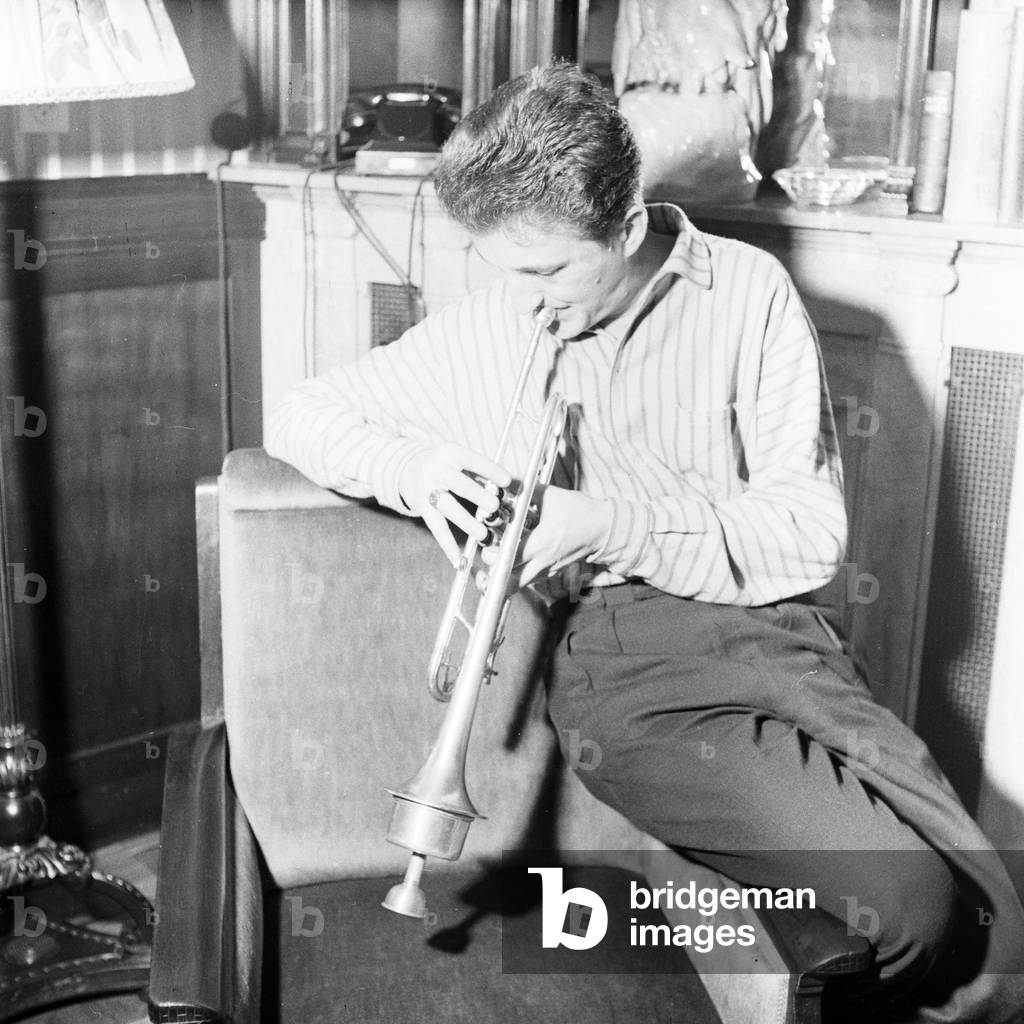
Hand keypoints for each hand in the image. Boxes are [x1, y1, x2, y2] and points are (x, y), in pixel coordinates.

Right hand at [398, 443, 511, 566]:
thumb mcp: (461, 461)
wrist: (408, 469)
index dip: (489, 470)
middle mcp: (436, 469)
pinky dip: (447, 544)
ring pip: (447, 506)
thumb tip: (508, 490)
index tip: (507, 481)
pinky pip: (436, 526)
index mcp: (450, 453)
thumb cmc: (448, 466)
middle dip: (477, 495)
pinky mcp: (421, 507)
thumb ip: (482, 473)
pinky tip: (458, 559)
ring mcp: (426, 489)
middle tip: (494, 505)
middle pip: (458, 484)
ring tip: (482, 534)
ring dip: (465, 521)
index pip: (472, 460)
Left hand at [480, 485, 612, 587]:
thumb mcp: (551, 495)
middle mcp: (544, 561)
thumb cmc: (579, 511)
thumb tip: (505, 479)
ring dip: (502, 578)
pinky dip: (515, 576)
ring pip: (518, 586)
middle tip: (487, 558)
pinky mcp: (551, 573)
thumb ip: (525, 488)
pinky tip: (509, 564)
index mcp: (542, 542)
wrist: (602, 528)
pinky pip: (528, 581)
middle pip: (511, 582)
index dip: (494, 556)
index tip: (487, 548)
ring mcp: (548, 570)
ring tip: (492, 566)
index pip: (511, 558)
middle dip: (493, 574)